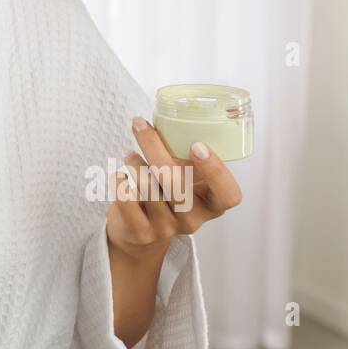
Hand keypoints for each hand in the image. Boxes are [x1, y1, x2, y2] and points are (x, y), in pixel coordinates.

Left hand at [106, 116, 242, 260]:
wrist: (139, 230)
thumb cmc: (165, 191)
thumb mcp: (183, 176)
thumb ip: (184, 155)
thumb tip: (167, 115)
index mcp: (212, 203)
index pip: (228, 195)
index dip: (215, 171)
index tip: (197, 145)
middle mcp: (193, 219)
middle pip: (176, 184)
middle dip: (154, 148)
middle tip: (140, 126)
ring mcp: (167, 229)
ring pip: (147, 187)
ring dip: (134, 162)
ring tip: (131, 155)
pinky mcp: (141, 233)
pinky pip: (126, 199)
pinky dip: (119, 180)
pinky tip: (121, 175)